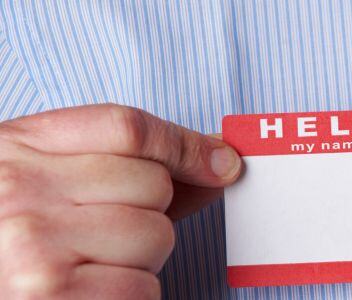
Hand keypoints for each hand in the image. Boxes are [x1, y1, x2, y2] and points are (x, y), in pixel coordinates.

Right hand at [0, 104, 240, 298]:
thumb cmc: (13, 235)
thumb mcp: (47, 180)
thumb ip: (124, 166)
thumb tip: (218, 166)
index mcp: (18, 149)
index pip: (127, 128)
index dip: (185, 145)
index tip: (220, 164)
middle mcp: (24, 191)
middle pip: (154, 185)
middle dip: (149, 213)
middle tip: (101, 234)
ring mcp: (36, 246)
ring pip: (157, 237)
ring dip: (141, 259)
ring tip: (90, 265)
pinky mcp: (50, 296)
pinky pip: (142, 288)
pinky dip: (130, 296)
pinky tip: (88, 293)